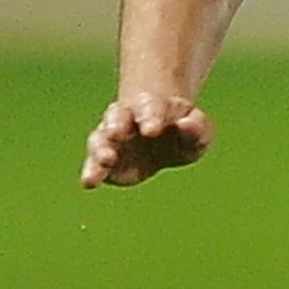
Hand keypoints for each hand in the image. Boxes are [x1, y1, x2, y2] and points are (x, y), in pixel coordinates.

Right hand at [82, 94, 214, 188]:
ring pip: (100, 138)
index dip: (150, 117)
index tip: (152, 130)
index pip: (150, 107)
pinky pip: (93, 163)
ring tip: (106, 159)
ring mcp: (111, 137)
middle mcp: (126, 118)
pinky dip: (91, 171)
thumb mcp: (198, 131)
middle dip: (117, 124)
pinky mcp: (103, 158)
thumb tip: (186, 124)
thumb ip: (196, 128)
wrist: (162, 138)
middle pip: (117, 116)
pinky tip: (89, 182)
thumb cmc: (182, 132)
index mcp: (152, 106)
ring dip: (100, 148)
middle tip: (117, 133)